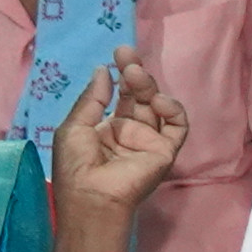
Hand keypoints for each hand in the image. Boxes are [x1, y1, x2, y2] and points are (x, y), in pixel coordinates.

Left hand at [51, 52, 185, 226]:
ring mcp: (148, 141)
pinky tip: (158, 101)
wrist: (91, 198)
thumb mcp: (74, 126)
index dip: (121, 74)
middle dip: (135, 73)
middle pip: (141, 96)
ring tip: (135, 73)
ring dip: (149, 86)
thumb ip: (92, 98)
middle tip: (127, 55)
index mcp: (108, 128)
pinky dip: (173, 109)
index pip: (121, 95)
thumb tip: (103, 70)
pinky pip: (177, 126)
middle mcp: (130, 132)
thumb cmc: (75, 166)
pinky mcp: (165, 151)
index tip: (118, 54)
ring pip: (158, 106)